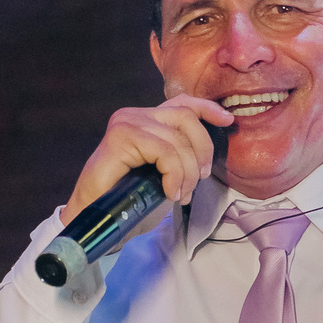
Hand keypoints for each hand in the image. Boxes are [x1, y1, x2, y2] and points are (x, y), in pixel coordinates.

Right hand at [62, 96, 234, 222]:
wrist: (94, 219)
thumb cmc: (127, 200)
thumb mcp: (163, 175)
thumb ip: (179, 157)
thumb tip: (207, 155)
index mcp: (145, 119)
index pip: (182, 103)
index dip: (207, 108)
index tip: (228, 121)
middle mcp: (134, 115)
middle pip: (185, 117)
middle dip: (202, 150)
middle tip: (197, 181)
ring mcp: (125, 124)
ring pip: (177, 140)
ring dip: (186, 172)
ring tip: (180, 194)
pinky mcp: (119, 138)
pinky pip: (164, 151)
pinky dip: (174, 174)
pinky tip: (169, 191)